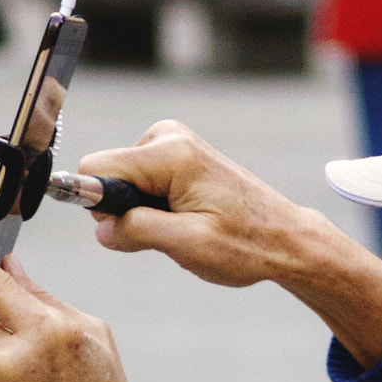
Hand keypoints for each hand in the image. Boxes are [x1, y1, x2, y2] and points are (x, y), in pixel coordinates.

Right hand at [76, 119, 381, 367]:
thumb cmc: (246, 244)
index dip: (103, 206)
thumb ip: (136, 231)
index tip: (134, 229)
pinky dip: (157, 206)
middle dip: (128, 210)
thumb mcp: (188, 245)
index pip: (96, 169)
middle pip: (109, 175)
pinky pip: (142, 182)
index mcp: (169, 153)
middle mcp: (168, 137)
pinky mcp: (179, 155)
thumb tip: (101, 229)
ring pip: (124, 182)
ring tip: (187, 226)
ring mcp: (174, 143)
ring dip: (145, 212)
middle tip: (171, 232)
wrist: (286, 238)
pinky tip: (189, 217)